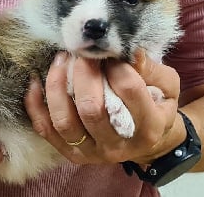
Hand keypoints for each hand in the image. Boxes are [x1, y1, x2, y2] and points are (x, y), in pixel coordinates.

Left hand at [25, 50, 185, 164]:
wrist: (147, 140)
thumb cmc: (157, 106)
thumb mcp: (167, 86)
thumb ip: (152, 69)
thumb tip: (129, 51)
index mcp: (149, 126)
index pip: (128, 90)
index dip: (116, 65)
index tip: (111, 53)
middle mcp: (118, 145)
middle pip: (91, 108)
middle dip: (83, 73)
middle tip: (81, 52)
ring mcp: (92, 152)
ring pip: (64, 121)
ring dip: (57, 86)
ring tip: (61, 60)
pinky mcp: (72, 152)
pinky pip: (46, 130)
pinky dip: (35, 105)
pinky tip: (35, 81)